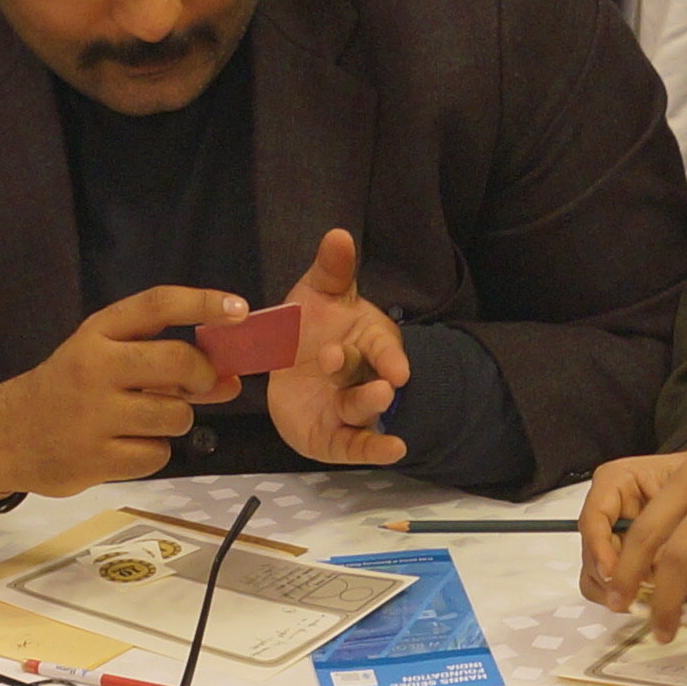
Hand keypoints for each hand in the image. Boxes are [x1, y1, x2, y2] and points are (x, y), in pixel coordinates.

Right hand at [0, 283, 234, 502]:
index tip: (239, 309)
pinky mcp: (96, 457)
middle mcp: (95, 367)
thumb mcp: (104, 359)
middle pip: (179, 362)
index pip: (156, 305)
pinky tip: (128, 446)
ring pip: (176, 415)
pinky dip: (153, 452)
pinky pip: (157, 454)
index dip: (202, 303)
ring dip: (175, 421)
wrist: (8, 435)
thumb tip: (230, 379)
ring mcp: (94, 415)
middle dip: (203, 376)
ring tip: (147, 421)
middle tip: (200, 385)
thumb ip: (164, 364)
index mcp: (97, 333)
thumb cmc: (68, 390)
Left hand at [263, 227, 413, 466]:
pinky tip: (394, 451)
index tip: (397, 369)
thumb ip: (332, 269)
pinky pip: (355, 446)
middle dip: (368, 378)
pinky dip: (374, 450)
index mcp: (367, 341)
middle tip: (367, 374)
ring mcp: (349, 407)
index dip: (390, 357)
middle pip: (368, 378)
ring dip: (370, 405)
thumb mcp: (319, 294)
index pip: (383, 348)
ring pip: (362, 410)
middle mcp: (364, 376)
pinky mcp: (334, 436)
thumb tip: (338, 234)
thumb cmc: (312, 327)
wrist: (288, 365)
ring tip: (379, 398)